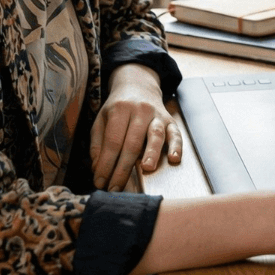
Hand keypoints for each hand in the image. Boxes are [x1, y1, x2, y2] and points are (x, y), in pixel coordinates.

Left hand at [90, 64, 182, 190]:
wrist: (138, 86)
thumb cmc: (118, 108)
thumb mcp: (101, 120)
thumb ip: (98, 144)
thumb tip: (97, 169)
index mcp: (119, 109)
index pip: (112, 141)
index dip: (106, 164)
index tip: (100, 182)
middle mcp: (140, 110)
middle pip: (133, 142)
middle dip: (123, 169)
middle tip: (116, 188)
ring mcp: (157, 115)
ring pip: (156, 135)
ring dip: (152, 154)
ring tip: (146, 169)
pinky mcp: (170, 120)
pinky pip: (175, 133)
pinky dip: (176, 146)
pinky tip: (174, 159)